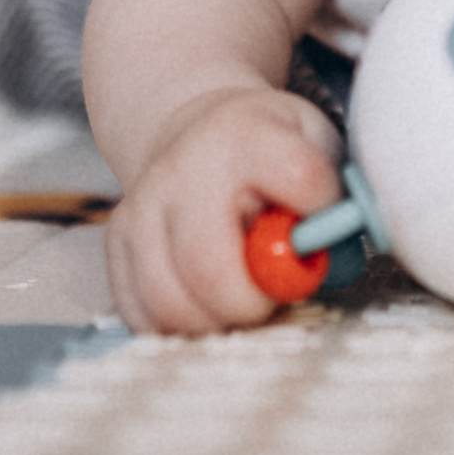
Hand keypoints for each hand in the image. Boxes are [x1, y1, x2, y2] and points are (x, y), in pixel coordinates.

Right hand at [102, 86, 344, 335]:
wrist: (199, 127)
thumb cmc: (272, 148)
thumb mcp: (317, 146)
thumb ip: (339, 199)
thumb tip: (334, 260)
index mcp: (249, 135)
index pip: (299, 180)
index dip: (322, 218)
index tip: (322, 230)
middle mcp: (184, 168)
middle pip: (210, 268)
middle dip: (255, 304)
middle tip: (276, 293)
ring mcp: (140, 207)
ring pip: (170, 303)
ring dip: (218, 322)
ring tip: (244, 299)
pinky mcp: (115, 243)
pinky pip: (142, 314)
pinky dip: (182, 326)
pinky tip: (208, 302)